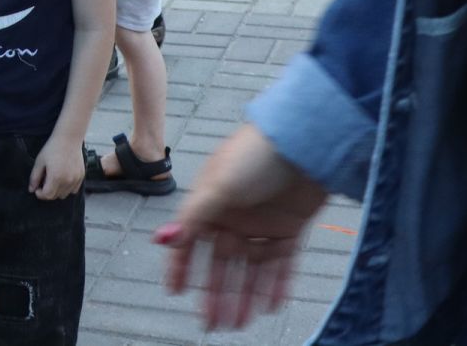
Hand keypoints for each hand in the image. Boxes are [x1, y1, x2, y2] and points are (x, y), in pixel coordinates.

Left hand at [29, 134, 84, 199]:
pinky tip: (62, 178)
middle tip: (44, 181)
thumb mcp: (40, 161)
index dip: (40, 194)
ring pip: (65, 194)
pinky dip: (67, 188)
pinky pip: (73, 190)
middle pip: (55, 196)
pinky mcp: (81, 177)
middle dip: (47, 192)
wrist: (69, 138)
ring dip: (57, 191)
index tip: (37, 188)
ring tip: (53, 179)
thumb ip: (34, 177)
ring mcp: (75, 179)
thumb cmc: (53, 148)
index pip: (47, 195)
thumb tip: (31, 189)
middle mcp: (67, 181)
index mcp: (56, 177)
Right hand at [154, 122, 328, 329]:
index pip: (191, 240)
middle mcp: (233, 216)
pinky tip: (268, 307)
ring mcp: (262, 224)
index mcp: (210, 203)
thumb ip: (192, 218)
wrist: (305, 143)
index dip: (181, 266)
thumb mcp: (218, 187)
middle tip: (212, 323)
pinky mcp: (289, 230)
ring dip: (243, 296)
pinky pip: (280, 265)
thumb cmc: (255, 155)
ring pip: (249, 269)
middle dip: (215, 293)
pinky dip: (274, 285)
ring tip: (238, 324)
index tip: (175, 292)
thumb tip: (161, 240)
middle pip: (221, 262)